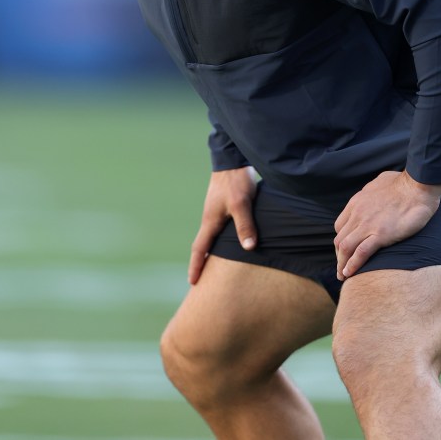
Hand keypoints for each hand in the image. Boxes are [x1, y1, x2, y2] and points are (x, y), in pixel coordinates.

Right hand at [188, 166, 258, 284]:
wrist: (232, 158)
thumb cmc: (235, 181)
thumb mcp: (242, 204)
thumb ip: (245, 225)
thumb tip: (248, 248)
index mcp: (210, 221)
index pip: (199, 249)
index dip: (196, 266)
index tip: (192, 283)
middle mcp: (210, 218)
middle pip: (202, 245)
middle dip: (201, 263)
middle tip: (200, 280)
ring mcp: (216, 211)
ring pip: (212, 237)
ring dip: (211, 252)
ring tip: (215, 267)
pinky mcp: (223, 205)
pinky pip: (220, 229)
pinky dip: (221, 240)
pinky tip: (230, 242)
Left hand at [333, 170, 440, 279]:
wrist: (417, 186)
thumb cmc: (403, 183)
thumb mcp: (379, 182)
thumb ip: (372, 191)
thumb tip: (375, 193)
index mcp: (356, 202)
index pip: (340, 226)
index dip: (342, 240)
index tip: (346, 251)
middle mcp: (357, 214)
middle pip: (340, 239)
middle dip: (339, 256)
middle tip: (342, 268)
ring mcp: (367, 225)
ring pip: (346, 247)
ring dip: (342, 264)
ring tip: (343, 276)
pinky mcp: (380, 234)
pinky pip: (361, 253)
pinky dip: (353, 265)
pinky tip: (350, 274)